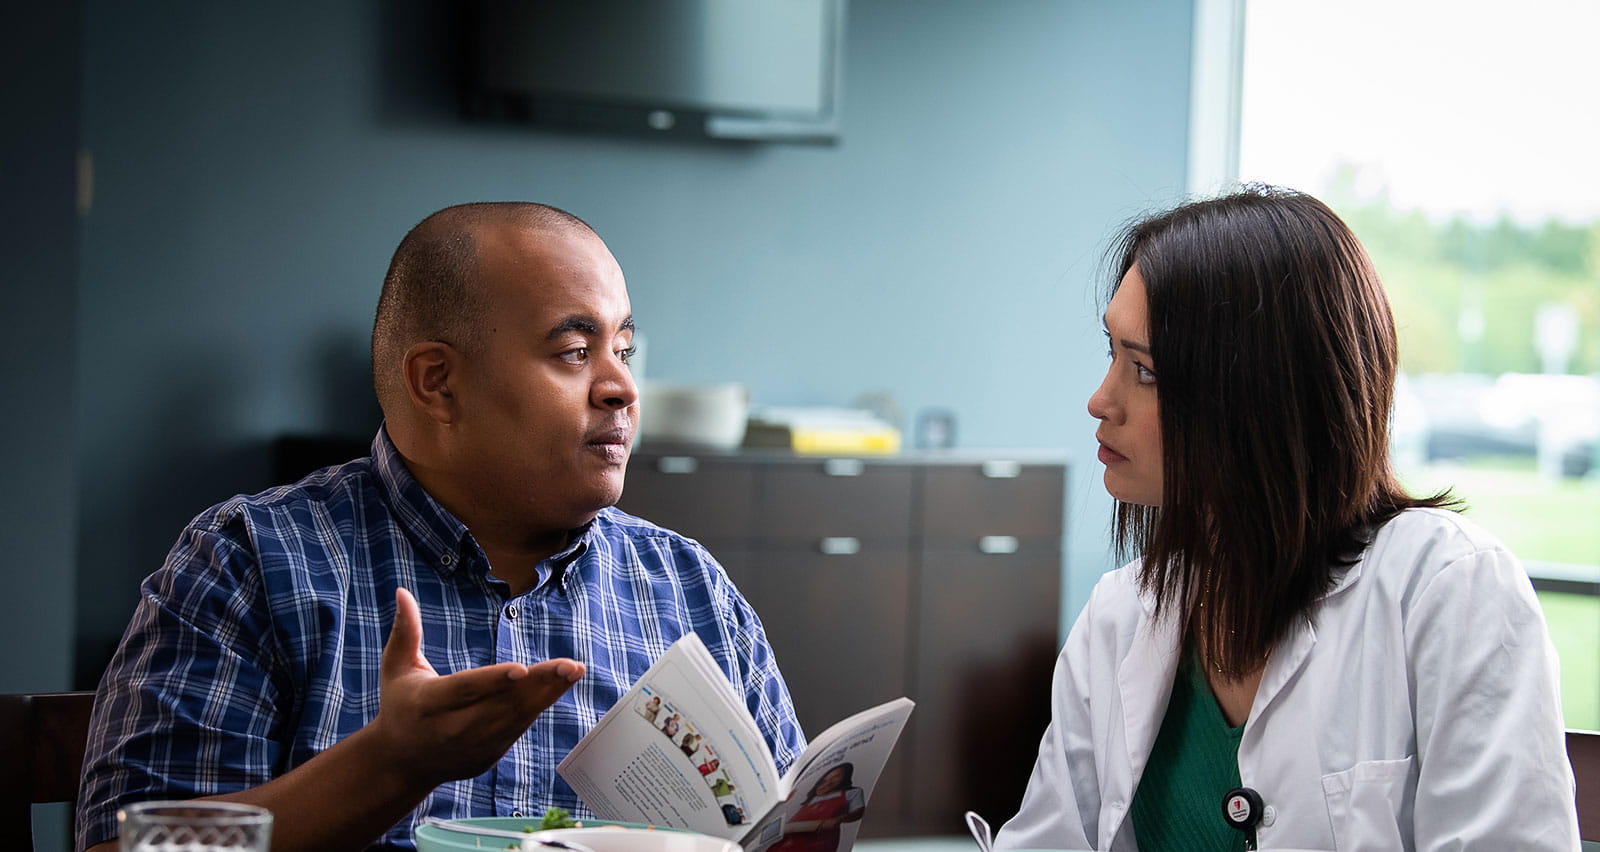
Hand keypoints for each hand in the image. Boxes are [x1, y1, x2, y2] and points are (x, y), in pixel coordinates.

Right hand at [370, 588, 583, 788]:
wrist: (402, 762)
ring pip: (516, 718)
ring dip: (549, 693)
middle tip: (570, 665)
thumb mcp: (395, 668)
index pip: (465, 690)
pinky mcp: (489, 755)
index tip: (522, 670)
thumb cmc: (400, 705)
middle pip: (501, 703)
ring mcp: (473, 745)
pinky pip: (519, 728)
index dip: (494, 680)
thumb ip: (404, 631)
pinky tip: (560, 686)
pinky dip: (540, 706)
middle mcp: (453, 728)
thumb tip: (402, 592)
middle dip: (539, 683)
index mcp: (428, 704)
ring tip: (573, 671)